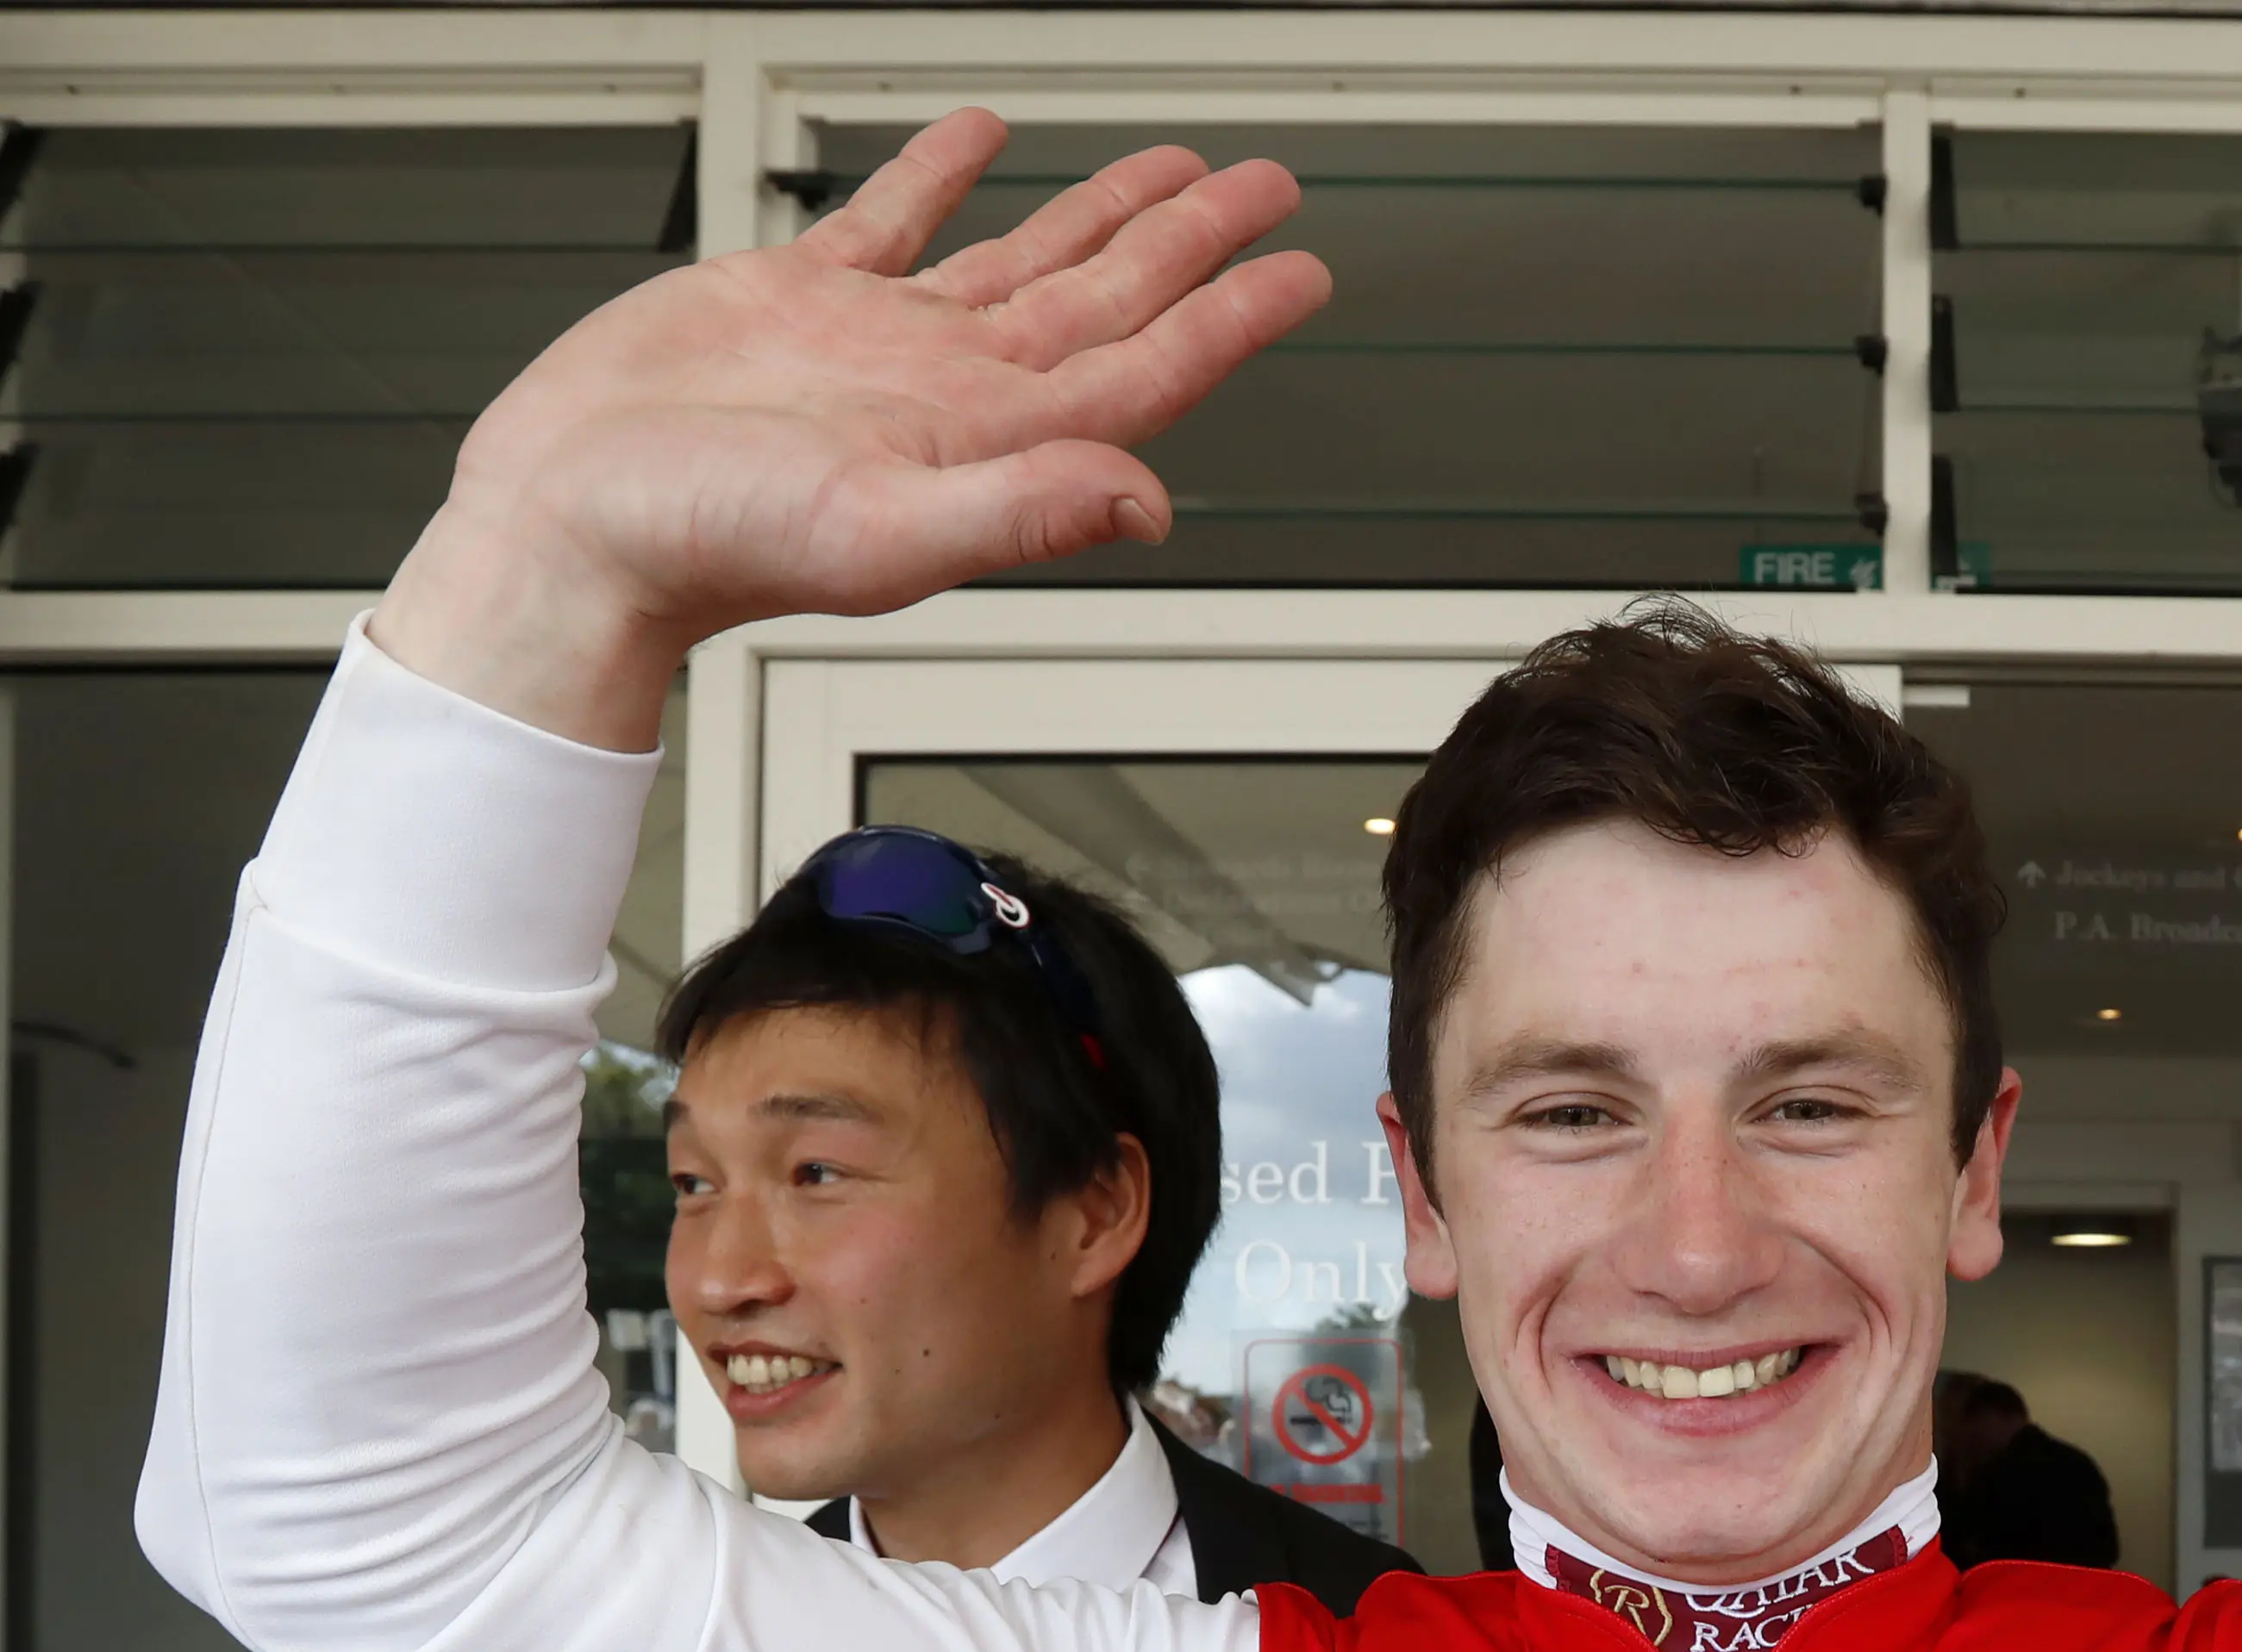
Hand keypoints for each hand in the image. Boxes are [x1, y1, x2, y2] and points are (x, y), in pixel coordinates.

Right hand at [372, 110, 1328, 748]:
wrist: (569, 526)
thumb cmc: (702, 548)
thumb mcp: (878, 534)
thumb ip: (1022, 512)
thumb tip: (1147, 500)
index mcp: (986, 440)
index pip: (1145, 369)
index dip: (1229, 318)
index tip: (1299, 271)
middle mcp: (952, 391)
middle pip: (1110, 300)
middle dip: (1193, 243)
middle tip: (1266, 190)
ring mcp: (881, 344)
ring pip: (1026, 259)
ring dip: (1104, 214)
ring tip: (1172, 171)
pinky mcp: (796, 300)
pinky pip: (897, 222)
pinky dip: (944, 174)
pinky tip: (985, 140)